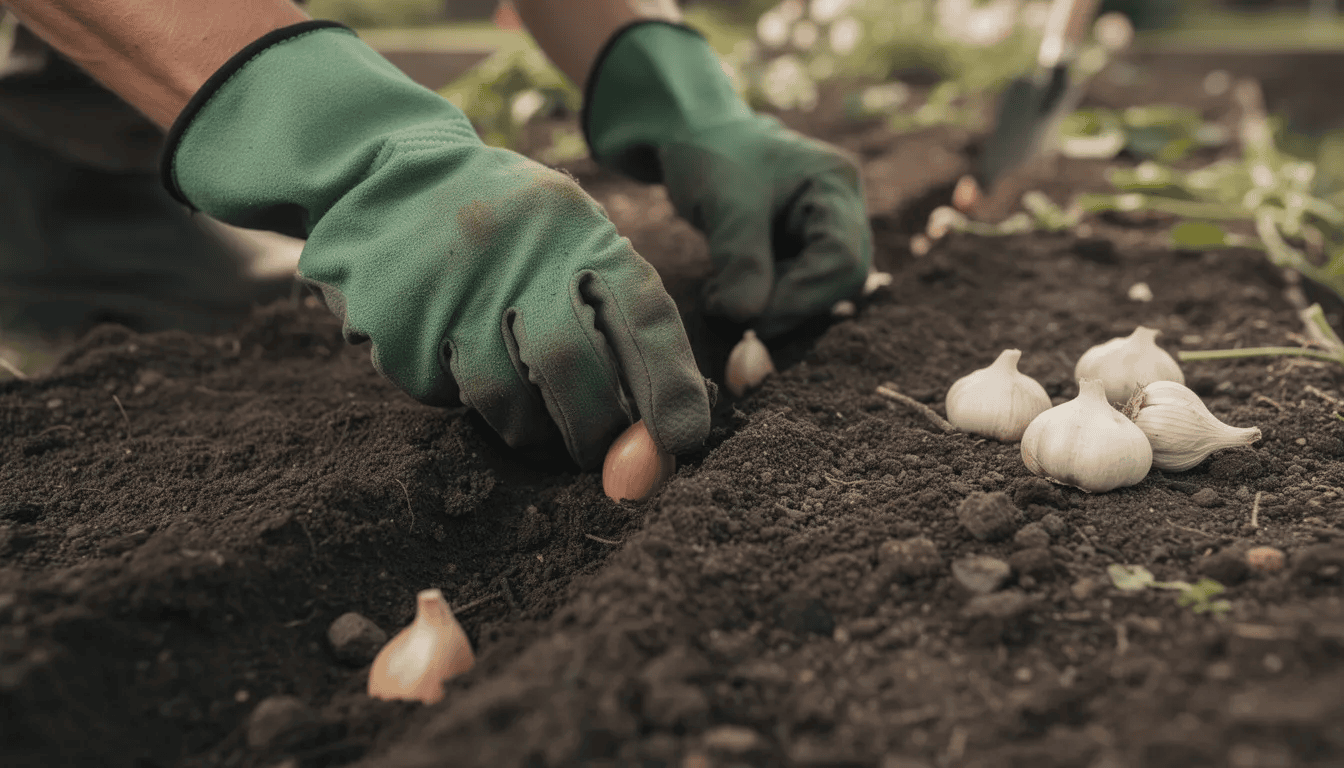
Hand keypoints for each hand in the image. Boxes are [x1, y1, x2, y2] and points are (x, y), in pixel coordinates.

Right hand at [164, 23, 709, 467]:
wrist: (387, 180)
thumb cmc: (515, 235)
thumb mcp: (577, 241)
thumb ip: (627, 321)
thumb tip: (673, 430)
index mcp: (577, 230)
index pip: (640, 317)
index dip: (668, 389)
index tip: (681, 444)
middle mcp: (515, 255)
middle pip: (570, 367)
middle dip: (600, 431)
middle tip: (610, 460)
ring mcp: (451, 291)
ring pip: (508, 400)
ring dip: (538, 433)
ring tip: (544, 423)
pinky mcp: (401, 329)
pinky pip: (452, 399)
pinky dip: (475, 407)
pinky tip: (469, 372)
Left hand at [584, 21, 871, 337]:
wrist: (697, 138)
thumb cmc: (712, 154)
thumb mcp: (723, 202)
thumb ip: (739, 259)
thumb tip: (748, 318)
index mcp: (834, 184)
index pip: (841, 257)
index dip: (801, 297)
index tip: (751, 317)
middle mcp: (844, 210)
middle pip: (842, 281)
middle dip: (789, 307)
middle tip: (732, 313)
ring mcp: (828, 232)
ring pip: (824, 293)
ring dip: (776, 309)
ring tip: (723, 296)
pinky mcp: (807, 252)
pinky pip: (801, 292)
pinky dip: (768, 303)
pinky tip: (730, 292)